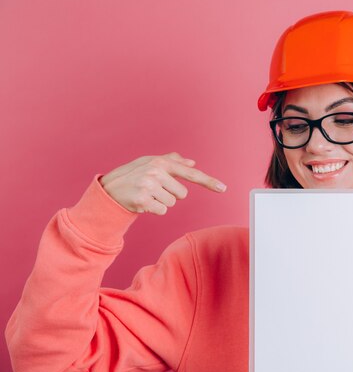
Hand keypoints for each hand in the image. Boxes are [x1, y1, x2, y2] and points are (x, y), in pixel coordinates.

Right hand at [98, 151, 225, 214]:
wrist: (109, 189)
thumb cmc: (133, 175)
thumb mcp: (150, 163)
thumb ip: (172, 161)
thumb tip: (192, 162)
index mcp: (161, 162)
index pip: (190, 173)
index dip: (208, 181)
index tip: (223, 188)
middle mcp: (156, 171)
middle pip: (182, 194)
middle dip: (170, 194)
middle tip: (154, 190)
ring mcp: (149, 185)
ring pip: (172, 203)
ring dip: (161, 202)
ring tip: (147, 195)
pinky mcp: (143, 200)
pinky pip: (162, 210)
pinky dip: (155, 209)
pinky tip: (143, 202)